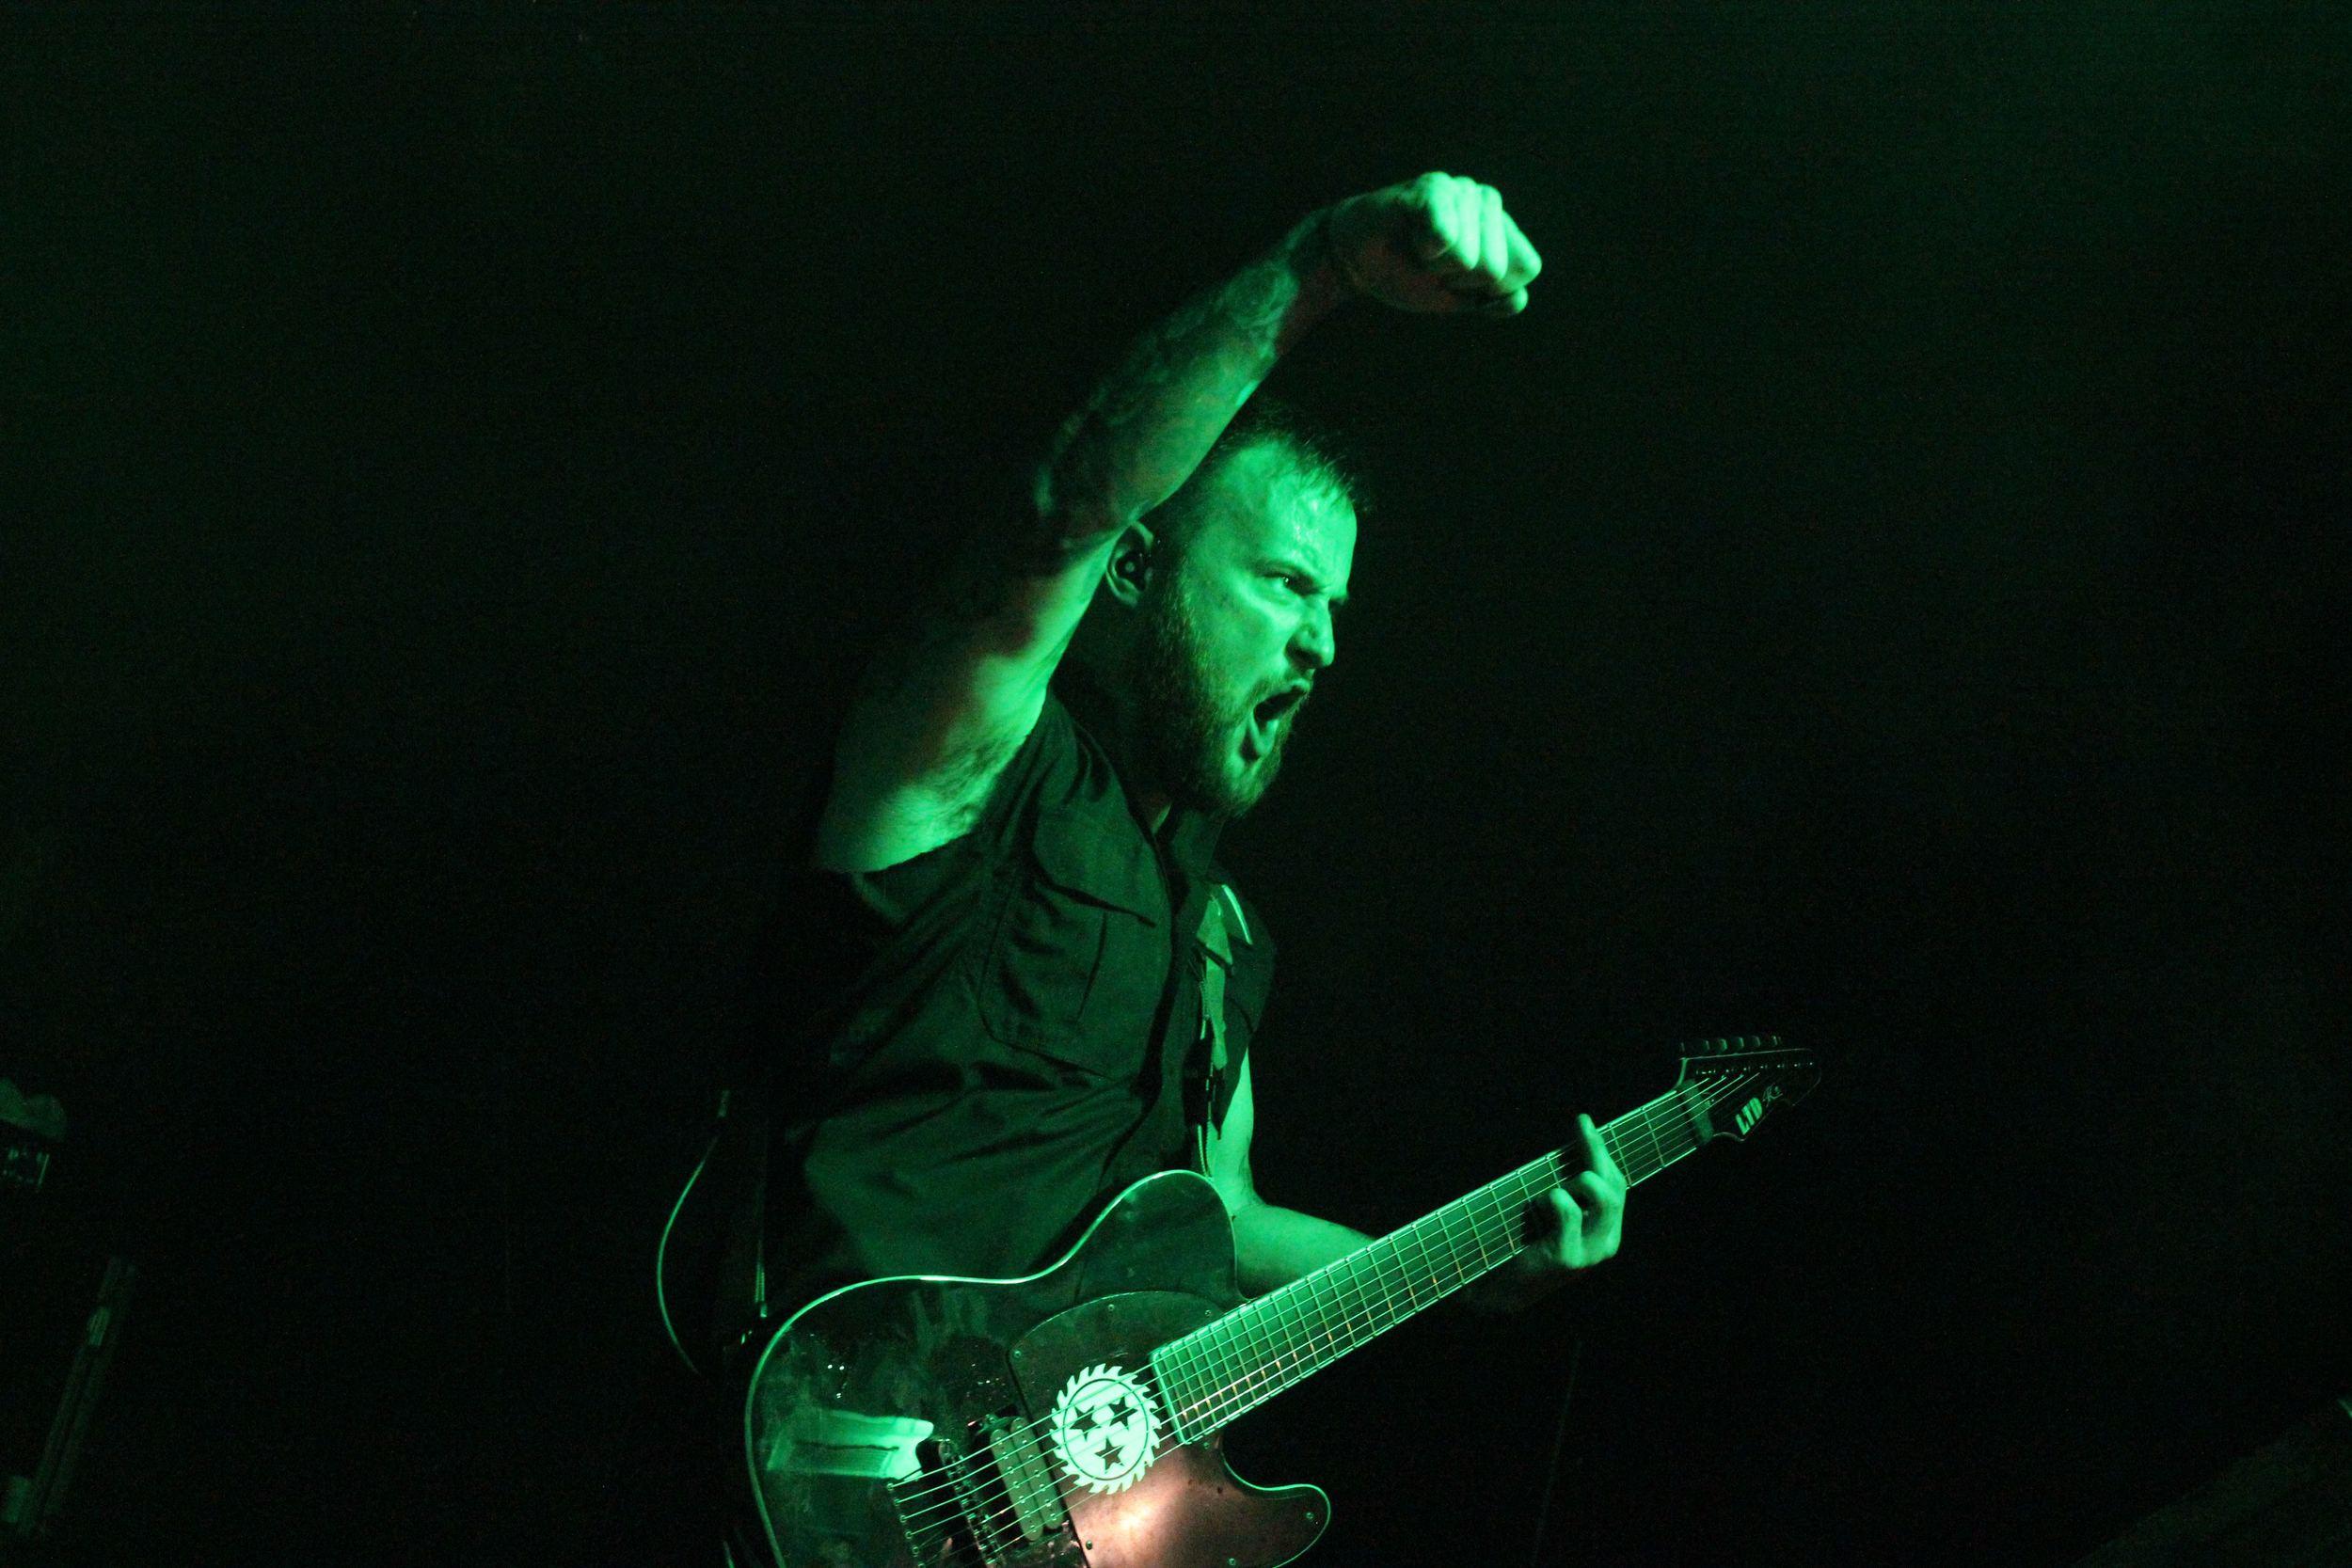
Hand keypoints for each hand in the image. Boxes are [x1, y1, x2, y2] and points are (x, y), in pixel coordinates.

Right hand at [1323, 172, 1542, 317]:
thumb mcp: (1458, 297)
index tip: (1458, 279)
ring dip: (1436, 268)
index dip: (1490, 288)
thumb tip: (1515, 298)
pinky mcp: (1430, 188)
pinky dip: (1427, 250)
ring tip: (1417, 250)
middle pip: (1495, 269)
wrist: (1355, 260)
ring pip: (1469, 259)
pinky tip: (1412, 237)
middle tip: (1432, 264)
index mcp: (1501, 224)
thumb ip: (1495, 301)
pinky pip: (1446, 236)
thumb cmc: (1408, 273)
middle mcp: (1486, 199)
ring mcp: (1459, 189)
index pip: (1526, 267)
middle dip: (1459, 281)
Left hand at [1467, 1113, 1625, 1312]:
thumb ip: (1568, 1185)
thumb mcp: (1553, 1211)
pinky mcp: (1569, 1257)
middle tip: (1581, 1126)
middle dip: (1597, 1150)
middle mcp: (1606, 1241)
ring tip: (1552, 1189)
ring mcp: (1591, 1252)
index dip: (1601, 1149)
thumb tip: (1574, 1140)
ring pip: (1603, 1194)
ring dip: (1578, 1179)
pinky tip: (1539, 1204)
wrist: (1500, 1289)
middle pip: (1615, 1184)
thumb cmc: (1522, 1241)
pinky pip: (1568, 1208)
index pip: (1617, 1183)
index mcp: (1607, 1229)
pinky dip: (1552, 1197)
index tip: (1584, 1122)